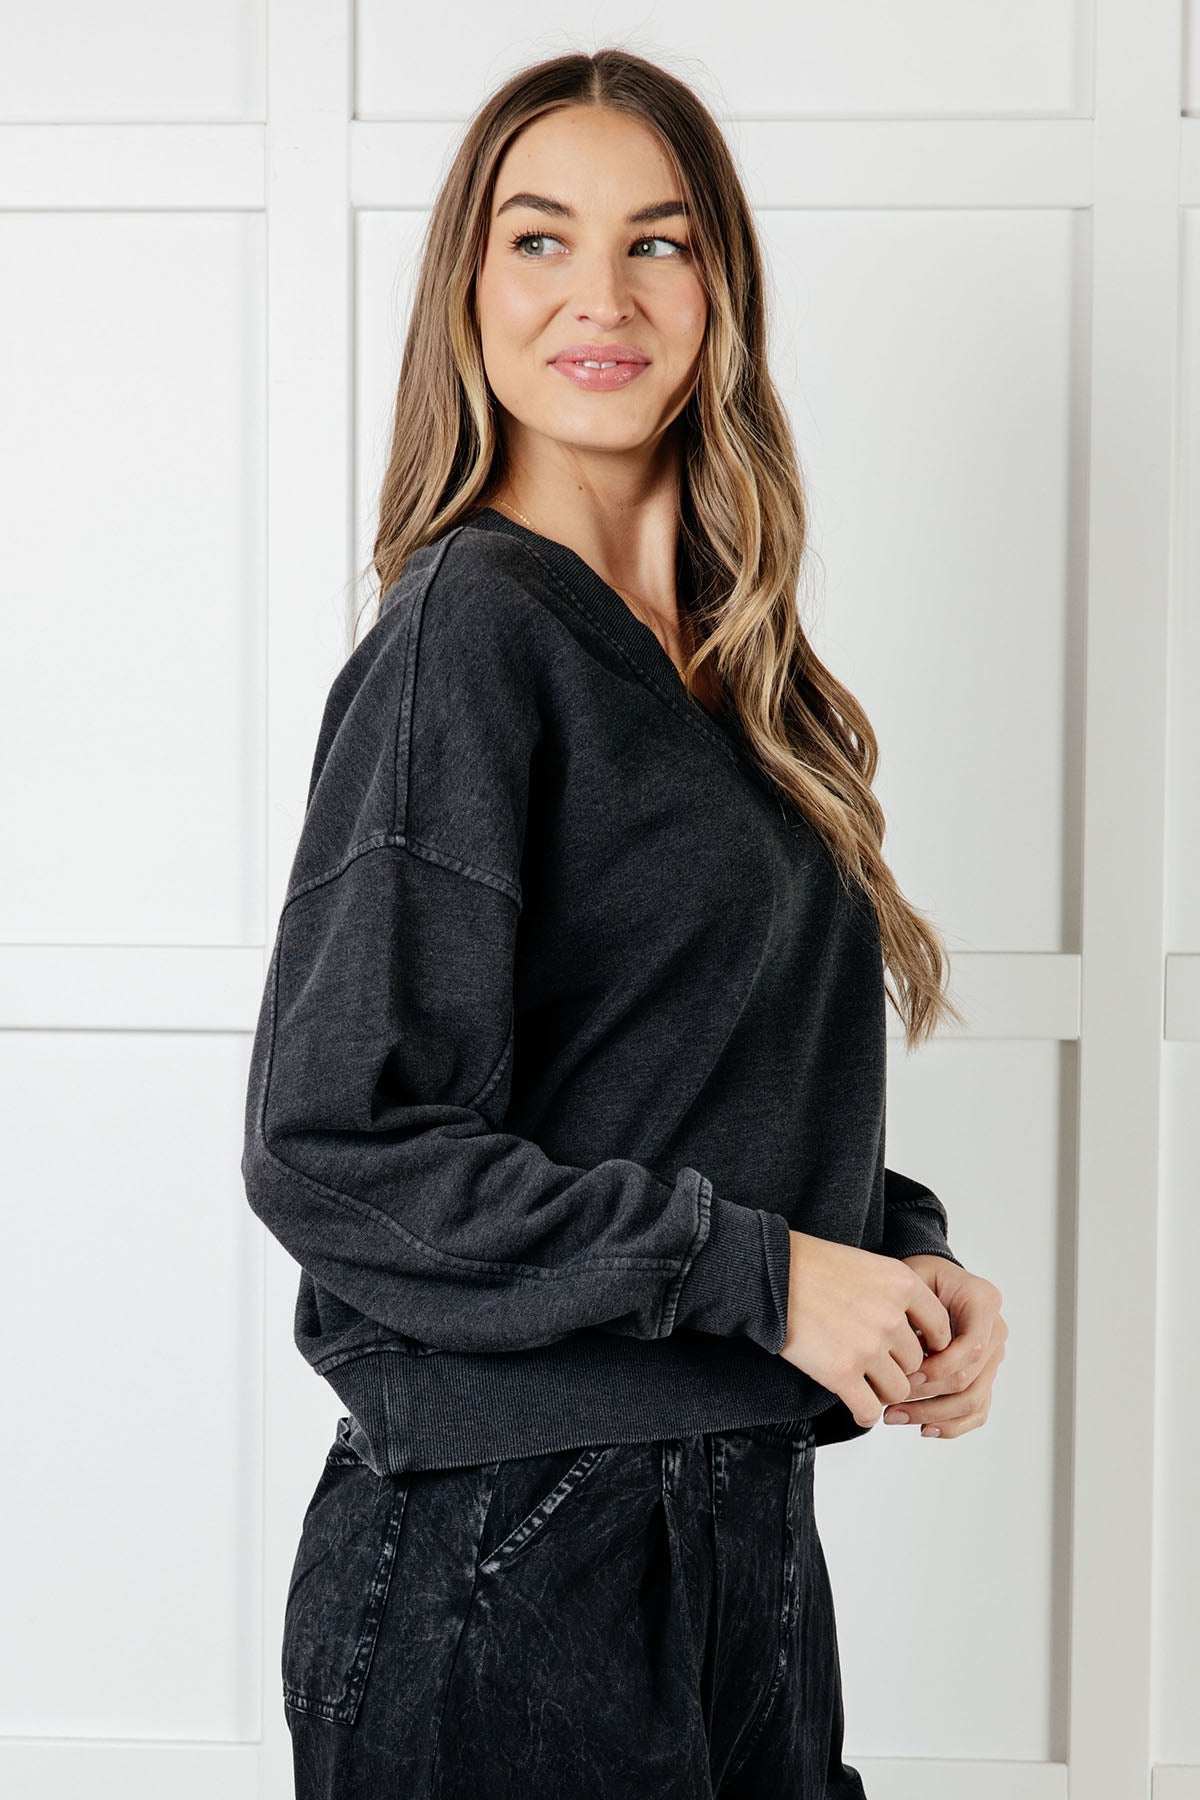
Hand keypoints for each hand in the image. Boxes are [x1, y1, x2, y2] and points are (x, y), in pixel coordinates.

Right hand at [779, 1231, 954, 1427]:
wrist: (770, 1274)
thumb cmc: (813, 1266)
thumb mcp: (868, 1266)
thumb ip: (896, 1295)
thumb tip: (915, 1331)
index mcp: (903, 1284)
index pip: (940, 1328)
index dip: (929, 1344)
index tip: (912, 1350)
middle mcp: (892, 1317)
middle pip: (916, 1363)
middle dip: (898, 1368)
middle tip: (877, 1367)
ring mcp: (868, 1347)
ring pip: (897, 1390)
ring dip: (882, 1391)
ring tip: (864, 1385)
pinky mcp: (841, 1373)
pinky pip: (868, 1410)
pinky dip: (864, 1414)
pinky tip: (855, 1407)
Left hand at [881, 1256, 1006, 1438]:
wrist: (935, 1278)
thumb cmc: (922, 1276)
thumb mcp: (915, 1278)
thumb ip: (914, 1310)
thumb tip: (902, 1356)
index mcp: (984, 1302)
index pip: (972, 1347)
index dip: (940, 1367)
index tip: (906, 1376)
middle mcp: (996, 1331)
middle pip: (970, 1379)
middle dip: (928, 1397)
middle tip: (890, 1404)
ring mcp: (993, 1357)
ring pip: (973, 1401)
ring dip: (933, 1415)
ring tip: (894, 1417)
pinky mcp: (985, 1376)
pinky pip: (977, 1410)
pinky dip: (952, 1424)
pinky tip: (924, 1429)